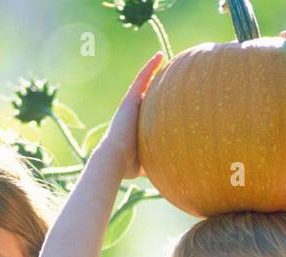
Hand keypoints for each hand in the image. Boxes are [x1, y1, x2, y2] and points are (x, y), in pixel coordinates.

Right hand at [98, 51, 166, 180]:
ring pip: (143, 82)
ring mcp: (130, 104)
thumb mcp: (146, 161)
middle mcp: (131, 112)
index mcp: (135, 125)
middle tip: (167, 73)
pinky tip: (160, 56)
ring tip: (162, 57)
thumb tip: (170, 171)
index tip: (165, 96)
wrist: (115, 159)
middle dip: (154, 83)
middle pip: (145, 93)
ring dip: (152, 70)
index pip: (147, 110)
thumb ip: (156, 160)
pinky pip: (142, 79)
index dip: (155, 102)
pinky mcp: (130, 100)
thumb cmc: (129, 165)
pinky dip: (150, 68)